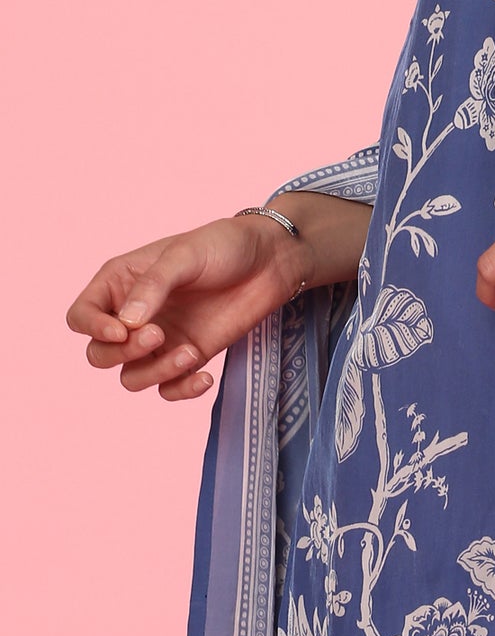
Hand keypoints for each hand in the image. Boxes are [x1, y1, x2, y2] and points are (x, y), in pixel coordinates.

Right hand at [65, 212, 310, 401]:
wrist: (272, 260)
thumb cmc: (225, 245)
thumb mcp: (186, 254)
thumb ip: (153, 285)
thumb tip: (127, 324)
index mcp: (122, 282)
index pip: (81, 317)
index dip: (93, 329)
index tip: (123, 329)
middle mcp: (135, 315)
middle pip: (100, 354)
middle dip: (122, 353)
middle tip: (158, 335)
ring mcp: (161, 339)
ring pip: (131, 377)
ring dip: (154, 373)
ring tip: (189, 353)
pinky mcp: (188, 355)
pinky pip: (167, 389)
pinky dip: (180, 389)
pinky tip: (205, 376)